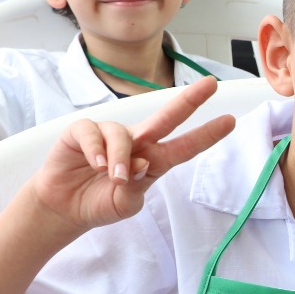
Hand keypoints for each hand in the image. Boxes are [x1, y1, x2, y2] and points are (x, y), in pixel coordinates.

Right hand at [28, 77, 234, 232]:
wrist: (64, 208)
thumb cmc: (100, 203)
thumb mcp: (125, 204)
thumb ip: (137, 188)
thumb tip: (143, 164)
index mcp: (153, 160)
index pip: (184, 146)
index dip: (206, 135)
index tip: (230, 121)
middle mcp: (136, 142)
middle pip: (166, 118)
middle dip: (189, 100)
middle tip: (211, 84)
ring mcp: (109, 135)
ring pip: (123, 135)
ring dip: (120, 159)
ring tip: (115, 178)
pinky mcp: (82, 132)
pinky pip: (94, 132)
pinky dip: (96, 150)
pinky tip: (94, 164)